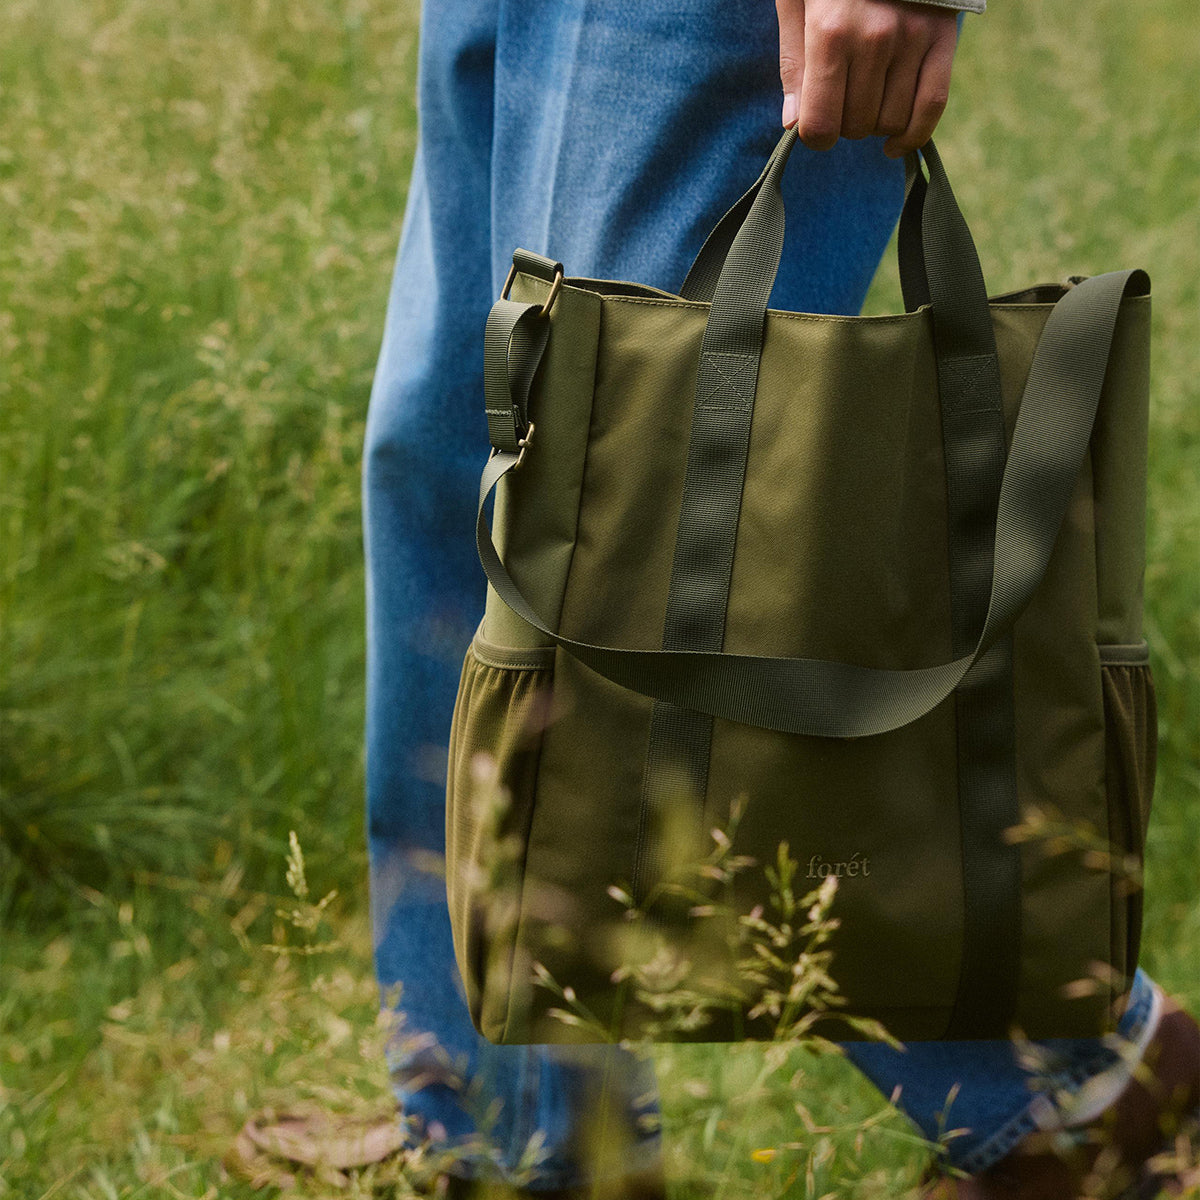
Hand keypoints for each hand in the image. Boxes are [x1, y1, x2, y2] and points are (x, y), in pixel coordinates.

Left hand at [777, 0, 958, 156]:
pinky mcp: (942, 38)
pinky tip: (893, 143)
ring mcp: (912, 38)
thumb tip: (793, 122)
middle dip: (843, 125)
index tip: (814, 128)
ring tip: (865, 100)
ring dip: (874, 124)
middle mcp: (874, 39)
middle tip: (841, 101)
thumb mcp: (796, 2)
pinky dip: (913, 135)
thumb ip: (793, 61)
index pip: (820, 123)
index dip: (814, 136)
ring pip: (890, 121)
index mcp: (831, 33)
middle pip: (855, 126)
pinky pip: (932, 105)